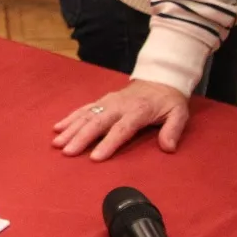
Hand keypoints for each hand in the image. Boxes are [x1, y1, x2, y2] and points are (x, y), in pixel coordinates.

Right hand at [52, 80, 190, 160]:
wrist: (159, 78)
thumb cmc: (168, 100)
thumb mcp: (179, 113)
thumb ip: (173, 129)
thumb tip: (168, 147)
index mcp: (138, 110)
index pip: (121, 129)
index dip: (108, 143)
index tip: (95, 157)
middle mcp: (119, 105)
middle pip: (97, 122)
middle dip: (80, 137)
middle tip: (67, 152)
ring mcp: (108, 101)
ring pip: (86, 115)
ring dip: (71, 128)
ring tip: (57, 142)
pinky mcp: (102, 100)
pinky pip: (84, 108)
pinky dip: (70, 117)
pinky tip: (58, 127)